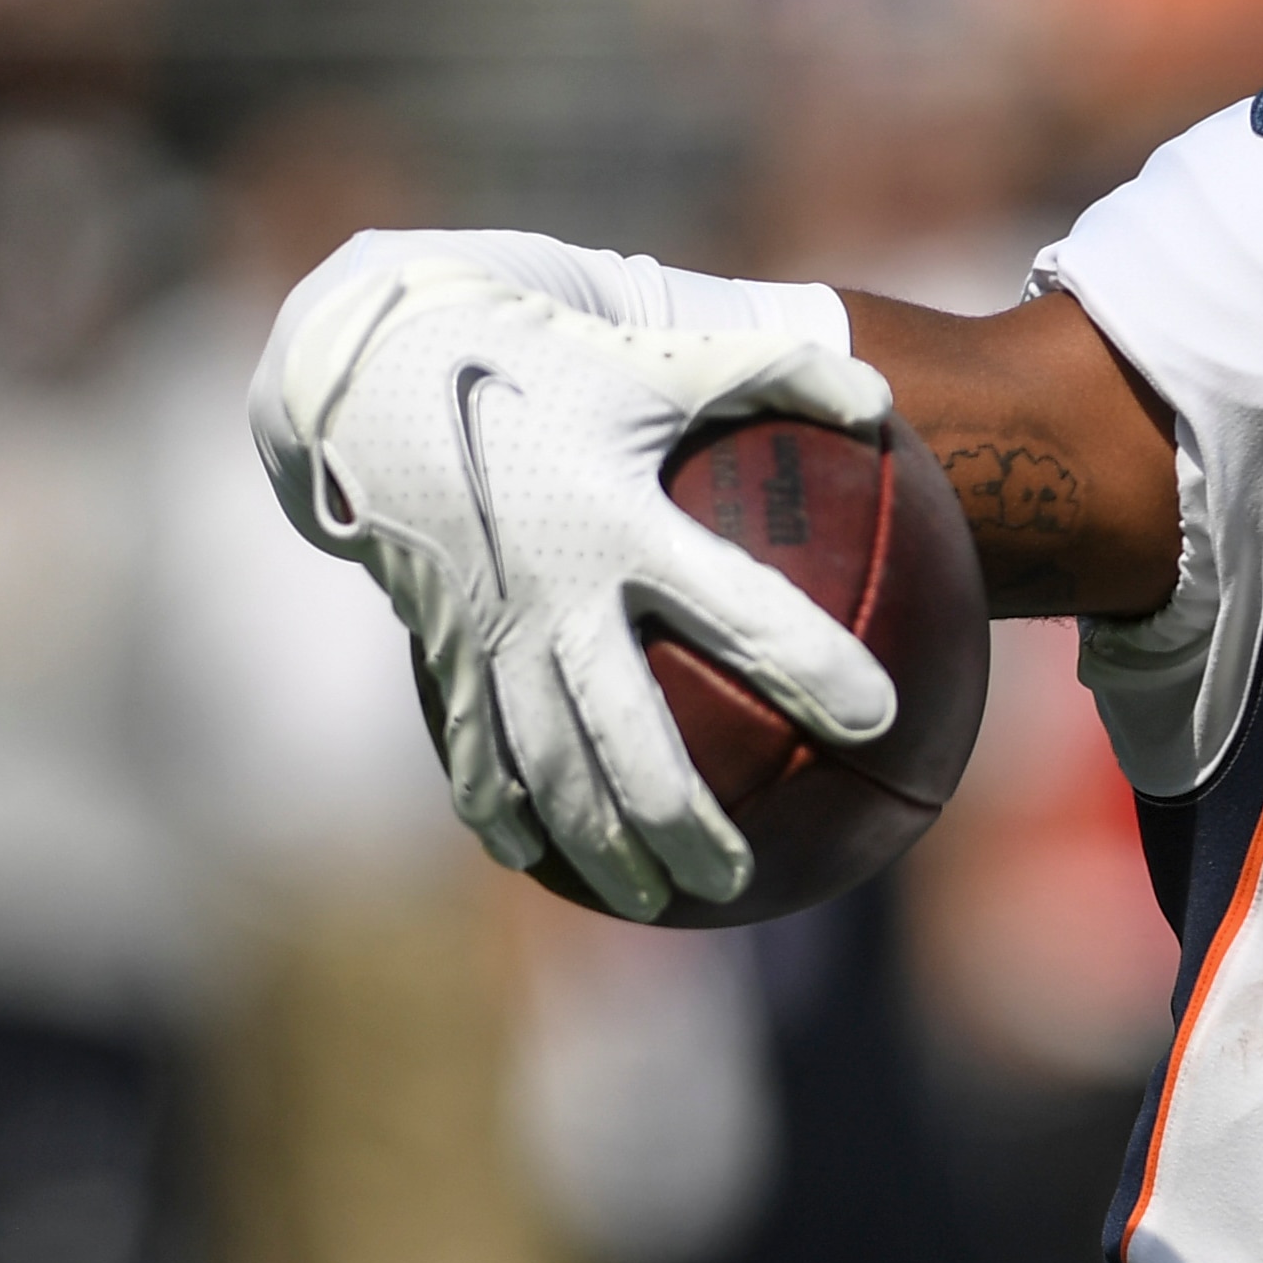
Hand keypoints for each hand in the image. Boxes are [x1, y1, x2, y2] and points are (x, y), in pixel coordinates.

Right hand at [251, 244, 898, 916]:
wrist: (378, 370)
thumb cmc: (548, 361)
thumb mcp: (664, 357)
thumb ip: (777, 373)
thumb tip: (884, 405)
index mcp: (624, 521)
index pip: (739, 607)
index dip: (810, 664)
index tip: (879, 722)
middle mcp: (557, 590)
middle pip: (627, 737)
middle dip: (683, 823)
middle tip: (738, 882)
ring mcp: (494, 629)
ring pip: (549, 767)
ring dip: (598, 844)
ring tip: (655, 905)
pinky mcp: (447, 646)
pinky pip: (473, 746)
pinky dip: (499, 809)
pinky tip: (530, 861)